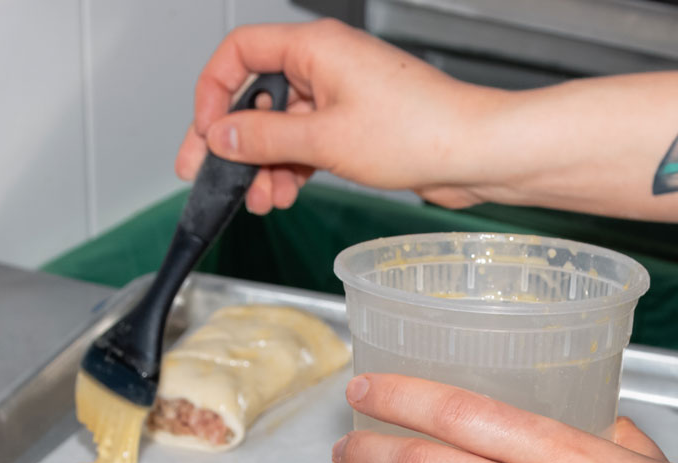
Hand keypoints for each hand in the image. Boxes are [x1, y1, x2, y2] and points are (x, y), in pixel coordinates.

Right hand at [174, 20, 504, 215]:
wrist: (474, 153)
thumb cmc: (419, 130)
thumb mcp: (324, 140)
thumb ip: (263, 138)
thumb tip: (219, 136)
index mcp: (315, 47)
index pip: (240, 51)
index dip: (213, 90)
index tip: (204, 131)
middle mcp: (326, 64)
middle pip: (258, 95)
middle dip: (235, 140)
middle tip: (210, 176)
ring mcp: (341, 95)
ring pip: (282, 126)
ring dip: (265, 164)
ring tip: (262, 199)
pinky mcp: (356, 125)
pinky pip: (308, 142)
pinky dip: (292, 168)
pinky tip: (286, 194)